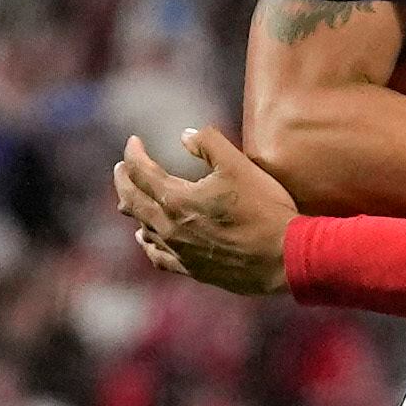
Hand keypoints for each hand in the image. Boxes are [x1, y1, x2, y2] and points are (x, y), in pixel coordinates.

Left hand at [114, 128, 298, 296]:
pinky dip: (147, 243)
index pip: (141, 172)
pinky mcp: (192, 270)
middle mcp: (170, 227)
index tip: (134, 142)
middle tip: (122, 167)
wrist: (284, 257)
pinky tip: (146, 239)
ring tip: (129, 199)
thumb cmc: (264, 209)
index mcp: (177, 199)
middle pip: (132, 201)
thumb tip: (184, 135)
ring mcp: (180, 251)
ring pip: (142, 229)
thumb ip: (209, 143)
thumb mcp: (239, 165)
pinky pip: (158, 256)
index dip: (134, 153)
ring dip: (132, 210)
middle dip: (124, 180)